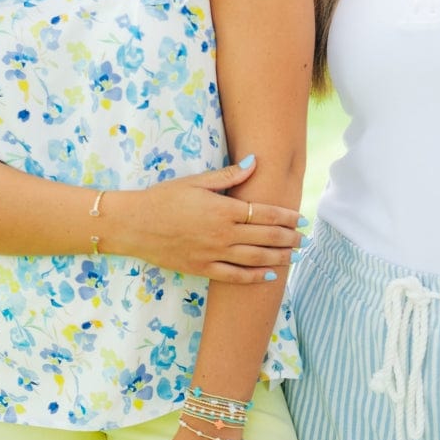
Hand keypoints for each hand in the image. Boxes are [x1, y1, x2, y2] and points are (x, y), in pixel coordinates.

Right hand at [124, 157, 303, 281]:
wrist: (134, 225)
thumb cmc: (164, 198)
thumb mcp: (196, 181)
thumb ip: (228, 175)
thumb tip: (256, 162)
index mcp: (223, 209)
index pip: (264, 213)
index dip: (286, 217)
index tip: (301, 218)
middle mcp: (222, 234)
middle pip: (265, 237)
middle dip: (289, 238)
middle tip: (305, 239)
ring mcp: (213, 254)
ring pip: (255, 258)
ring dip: (279, 257)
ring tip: (295, 255)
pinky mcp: (202, 268)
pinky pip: (235, 276)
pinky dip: (255, 277)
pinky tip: (270, 275)